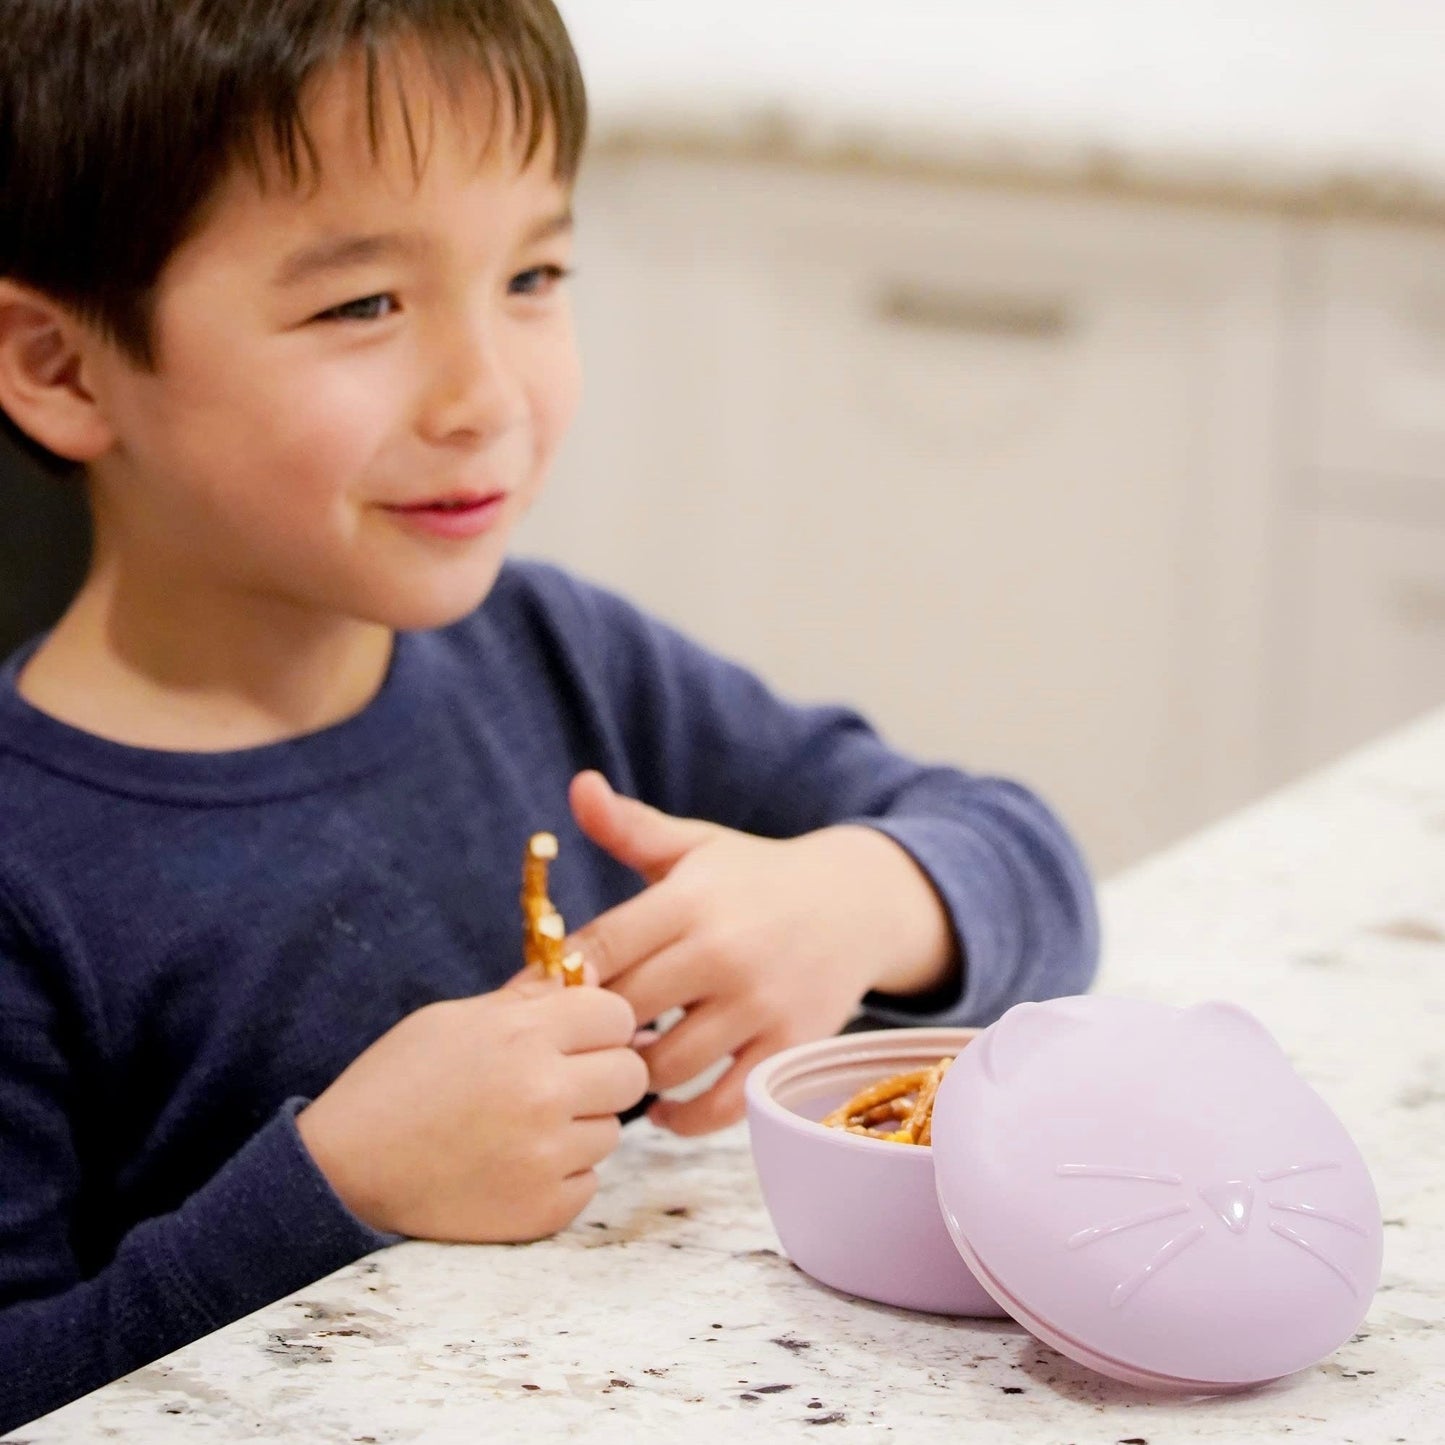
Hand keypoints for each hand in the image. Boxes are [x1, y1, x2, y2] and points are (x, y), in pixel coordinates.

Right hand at [295, 970, 647, 1241]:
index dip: (599, 1024)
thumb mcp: (457, 1018)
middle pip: (630, 1073)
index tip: (576, 1037)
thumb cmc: (397, 1082)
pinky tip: (514, 1165)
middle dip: (602, 1073)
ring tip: (522, 1127)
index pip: (618, 1015)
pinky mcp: (542, 1210)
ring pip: (612, 1130)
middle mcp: (544, 1092)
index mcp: (524, 1034)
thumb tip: (590, 976)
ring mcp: (547, 1157)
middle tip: (559, 1082)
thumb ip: (529, 1000)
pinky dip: (562, 1175)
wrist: (344, 1169)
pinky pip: (589, 1181)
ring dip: (580, 1127)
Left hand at [567, 771, 955, 1135]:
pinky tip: (662, 1107)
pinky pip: (721, 1105)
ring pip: (666, 1065)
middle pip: (624, 1009)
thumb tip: (578, 785)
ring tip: (621, 1062)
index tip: (537, 995)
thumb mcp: (695, 845)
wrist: (856, 904)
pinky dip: (683, 1118)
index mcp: (691, 900)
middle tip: (572, 1038)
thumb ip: (629, 827)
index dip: (556, 977)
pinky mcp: (786, 1047)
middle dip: (591, 1027)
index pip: (599, 947)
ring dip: (633, 1073)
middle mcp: (724, 953)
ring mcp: (759, 1004)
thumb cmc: (755, 876)